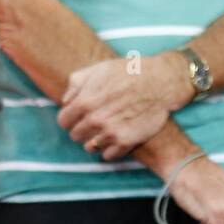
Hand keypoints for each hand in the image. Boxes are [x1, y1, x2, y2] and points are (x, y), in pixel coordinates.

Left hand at [57, 52, 190, 159]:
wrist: (161, 81)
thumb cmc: (129, 72)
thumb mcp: (98, 68)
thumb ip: (76, 83)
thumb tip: (66, 100)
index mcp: (84, 102)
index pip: (63, 121)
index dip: (71, 117)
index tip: (80, 114)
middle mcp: (95, 120)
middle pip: (75, 135)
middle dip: (83, 128)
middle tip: (96, 119)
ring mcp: (110, 132)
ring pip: (90, 147)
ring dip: (96, 140)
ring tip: (107, 128)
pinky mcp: (126, 141)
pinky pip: (108, 155)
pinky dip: (111, 148)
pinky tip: (118, 135)